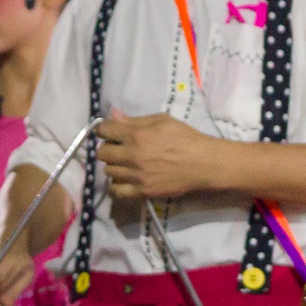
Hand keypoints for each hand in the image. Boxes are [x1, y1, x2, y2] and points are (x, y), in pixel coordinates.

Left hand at [96, 111, 216, 199]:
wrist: (203, 163)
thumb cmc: (185, 138)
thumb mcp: (163, 121)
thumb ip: (136, 120)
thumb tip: (114, 115)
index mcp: (137, 135)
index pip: (104, 130)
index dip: (105, 129)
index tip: (111, 131)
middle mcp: (132, 156)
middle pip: (102, 153)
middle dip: (108, 147)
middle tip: (120, 148)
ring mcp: (136, 175)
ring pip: (108, 171)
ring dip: (114, 165)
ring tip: (126, 163)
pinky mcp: (142, 191)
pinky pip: (116, 190)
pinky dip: (117, 183)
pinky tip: (125, 178)